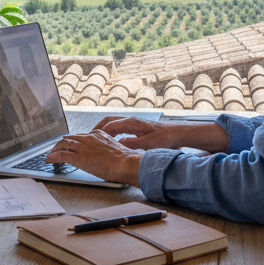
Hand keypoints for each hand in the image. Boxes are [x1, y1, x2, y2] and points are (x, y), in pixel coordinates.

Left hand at [45, 130, 142, 186]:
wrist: (126, 163)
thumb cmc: (125, 160)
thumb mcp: (116, 150)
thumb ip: (107, 150)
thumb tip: (106, 157)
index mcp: (98, 134)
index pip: (80, 136)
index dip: (72, 140)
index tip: (68, 143)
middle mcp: (89, 138)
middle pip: (69, 138)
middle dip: (60, 144)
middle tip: (55, 149)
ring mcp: (83, 147)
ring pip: (63, 144)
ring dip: (54, 150)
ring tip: (50, 155)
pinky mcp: (78, 158)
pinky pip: (61, 155)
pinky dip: (52, 157)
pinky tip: (48, 160)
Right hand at [93, 116, 229, 152]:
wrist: (177, 134)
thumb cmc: (165, 138)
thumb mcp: (148, 144)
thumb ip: (133, 143)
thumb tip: (118, 144)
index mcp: (131, 123)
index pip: (109, 126)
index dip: (97, 133)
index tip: (88, 140)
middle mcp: (130, 120)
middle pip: (107, 122)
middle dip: (96, 129)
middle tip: (86, 139)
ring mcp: (132, 123)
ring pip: (112, 124)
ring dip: (102, 130)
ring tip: (93, 140)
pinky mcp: (135, 128)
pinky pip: (118, 128)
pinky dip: (110, 133)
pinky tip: (109, 142)